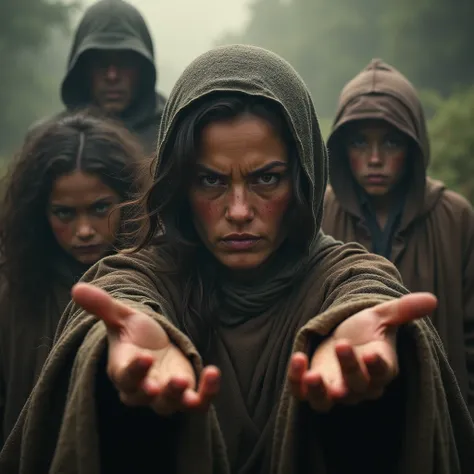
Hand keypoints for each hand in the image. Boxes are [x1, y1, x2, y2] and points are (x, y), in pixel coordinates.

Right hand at [72, 283, 220, 414]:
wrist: (155, 348)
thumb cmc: (135, 335)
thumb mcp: (121, 317)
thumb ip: (102, 306)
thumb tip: (76, 288)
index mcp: (124, 369)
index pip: (126, 376)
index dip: (135, 370)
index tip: (145, 357)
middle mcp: (142, 388)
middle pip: (146, 397)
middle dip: (158, 392)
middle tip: (172, 381)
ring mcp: (165, 394)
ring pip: (170, 405)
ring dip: (181, 396)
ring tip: (188, 380)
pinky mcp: (186, 395)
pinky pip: (197, 402)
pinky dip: (207, 394)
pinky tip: (214, 373)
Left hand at [288, 292, 436, 411]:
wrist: (340, 338)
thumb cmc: (364, 330)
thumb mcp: (381, 316)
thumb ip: (402, 310)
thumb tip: (431, 299)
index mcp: (379, 367)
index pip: (382, 372)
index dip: (378, 365)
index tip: (372, 353)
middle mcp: (359, 385)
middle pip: (357, 386)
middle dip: (349, 368)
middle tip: (341, 345)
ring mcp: (333, 389)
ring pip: (327, 402)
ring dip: (319, 392)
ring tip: (311, 375)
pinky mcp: (311, 388)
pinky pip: (302, 394)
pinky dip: (296, 382)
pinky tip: (297, 359)